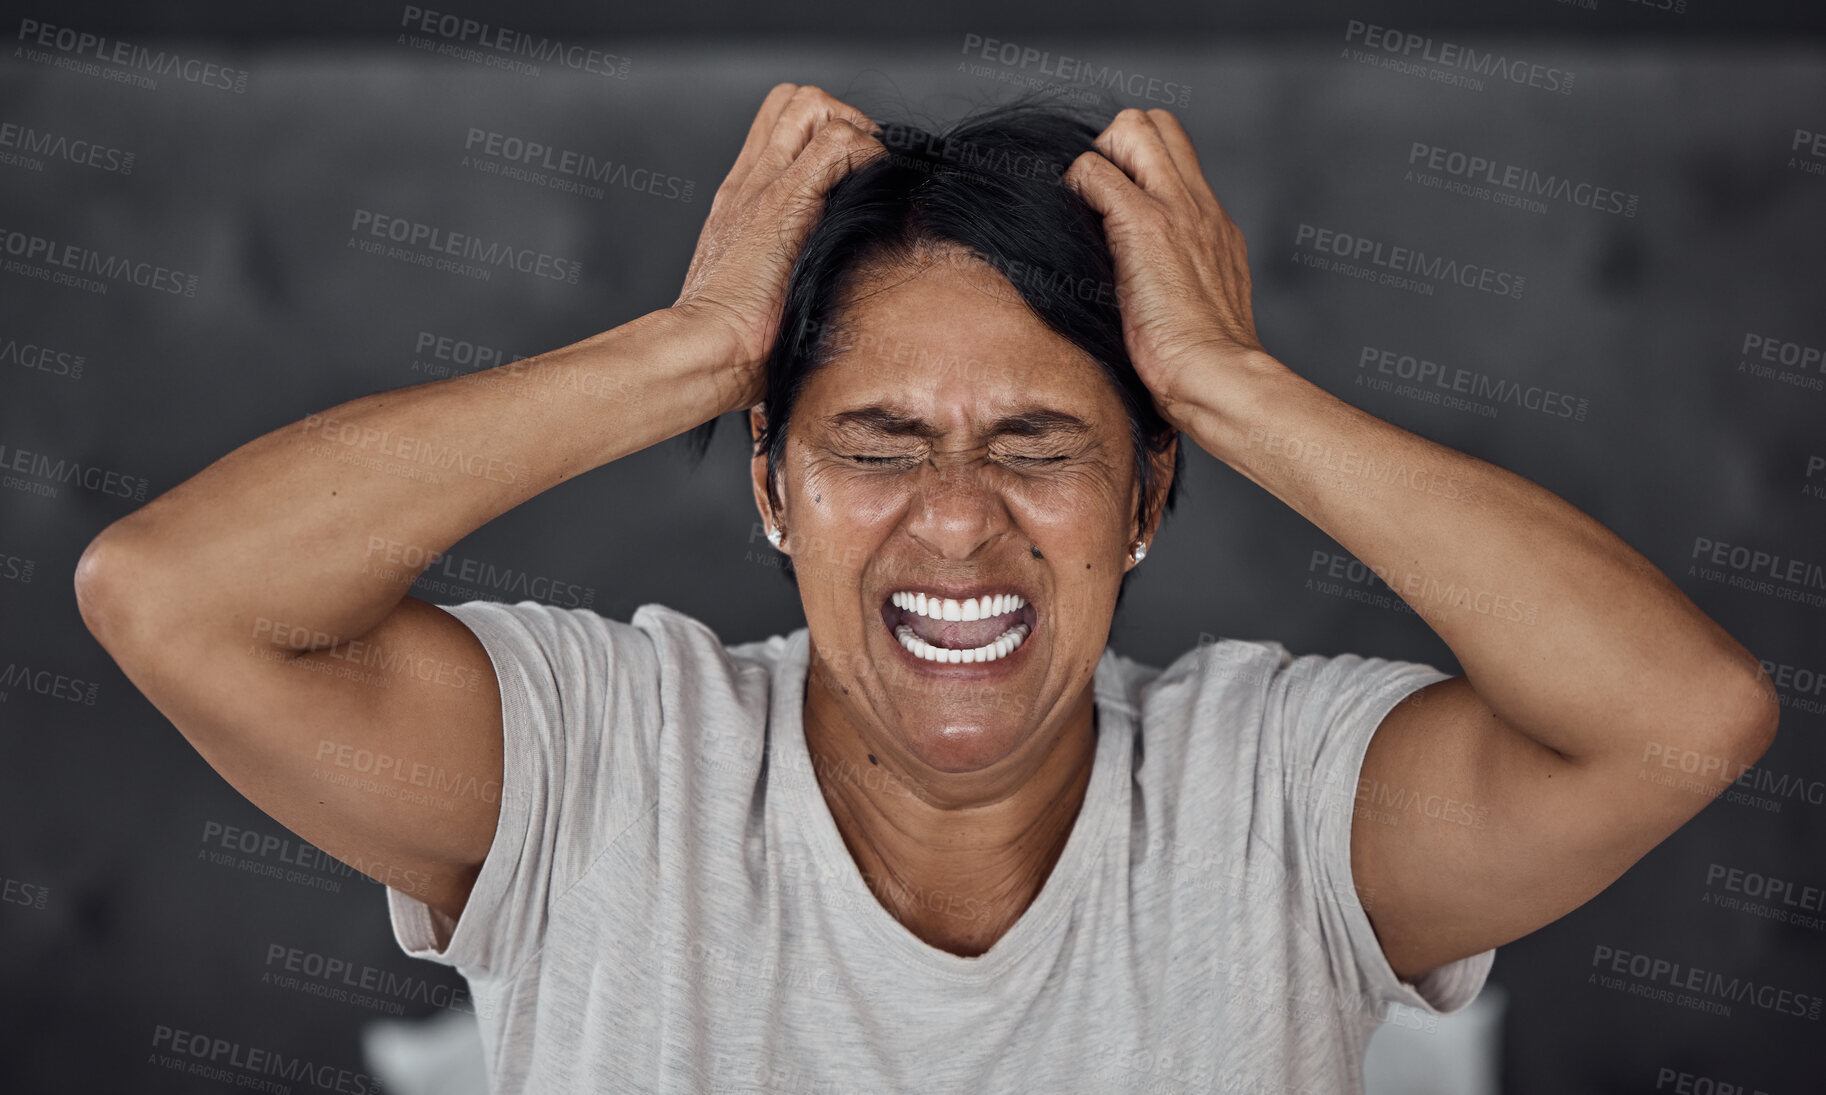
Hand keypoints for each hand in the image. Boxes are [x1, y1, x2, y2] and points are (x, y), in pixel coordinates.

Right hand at [671, 83, 885, 412]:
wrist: (705, 351)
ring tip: (864, 183)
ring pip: (811, 106)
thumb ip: (786, 273)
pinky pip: (837, 143)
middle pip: (793, 101)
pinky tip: (869, 202)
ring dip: (853, 133)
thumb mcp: (759, 295)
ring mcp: (763, 187)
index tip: (850, 181)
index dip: (824, 135)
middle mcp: (749, 183)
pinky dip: (866, 159)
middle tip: (861, 173)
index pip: (778, 127)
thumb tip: (830, 285)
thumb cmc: (733, 344)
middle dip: (841, 121)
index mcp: (741, 202)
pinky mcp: (784, 203)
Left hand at [1063, 108, 1273, 429]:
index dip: (1136, 164)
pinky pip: (1095, 172)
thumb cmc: (1200, 364)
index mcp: (1213, 223)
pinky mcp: (1145, 226)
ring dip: (1097, 158)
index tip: (1112, 206)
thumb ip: (1177, 278)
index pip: (1176, 154)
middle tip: (1096, 198)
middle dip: (1115, 145)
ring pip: (1132, 127)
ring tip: (1087, 211)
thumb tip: (1137, 284)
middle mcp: (1199, 205)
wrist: (1215, 376)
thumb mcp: (1198, 306)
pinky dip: (1075, 187)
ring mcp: (1176, 209)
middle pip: (1157, 123)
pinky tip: (1074, 228)